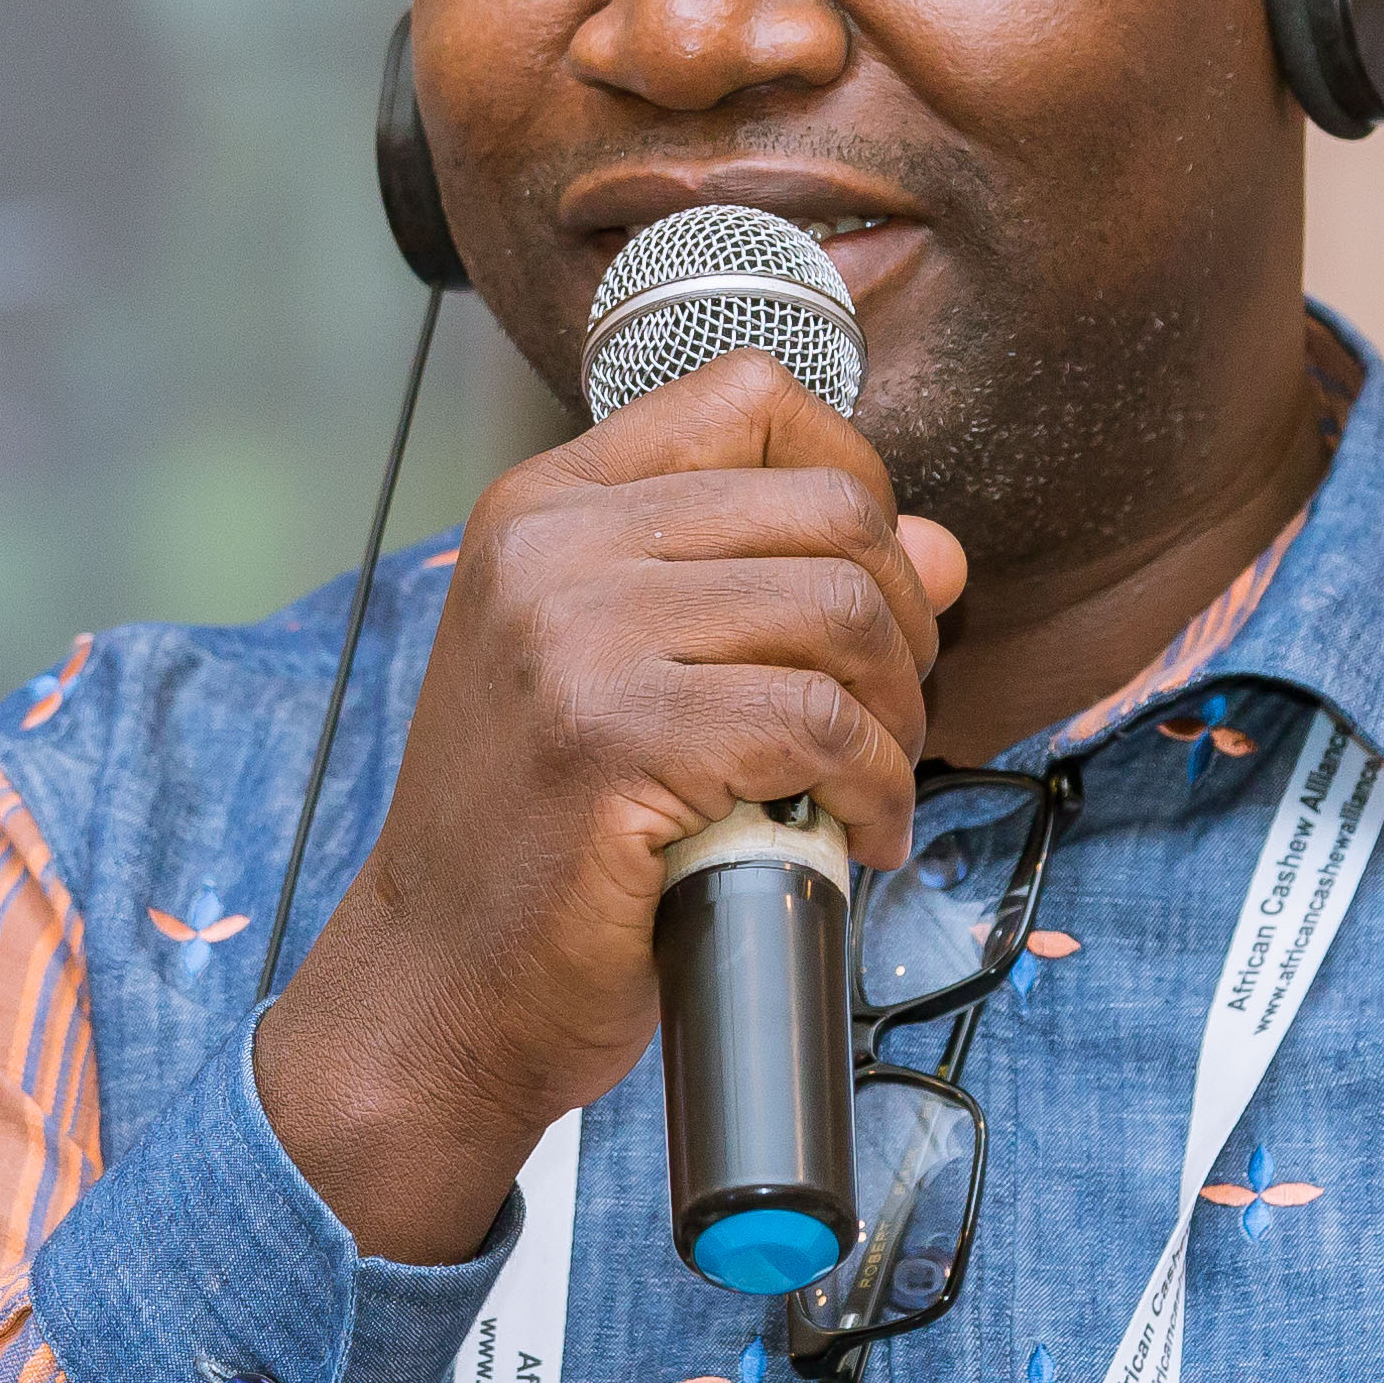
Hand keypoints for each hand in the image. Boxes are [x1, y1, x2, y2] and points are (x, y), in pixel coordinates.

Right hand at [258, 353, 968, 1262]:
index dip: (852, 479)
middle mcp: (553, 547)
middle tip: (886, 715)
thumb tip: (944, 549)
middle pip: (829, 507)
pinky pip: (822, 725)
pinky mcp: (613, 737)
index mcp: (547, 505)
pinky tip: (857, 834)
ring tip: (871, 781)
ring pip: (843, 612)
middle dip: (903, 618)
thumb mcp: (638, 675)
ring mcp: (576, 637)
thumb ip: (770, 591)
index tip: (864, 586)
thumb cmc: (541, 841)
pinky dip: (873, 787)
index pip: (751, 398)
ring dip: (898, 713)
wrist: (439, 984)